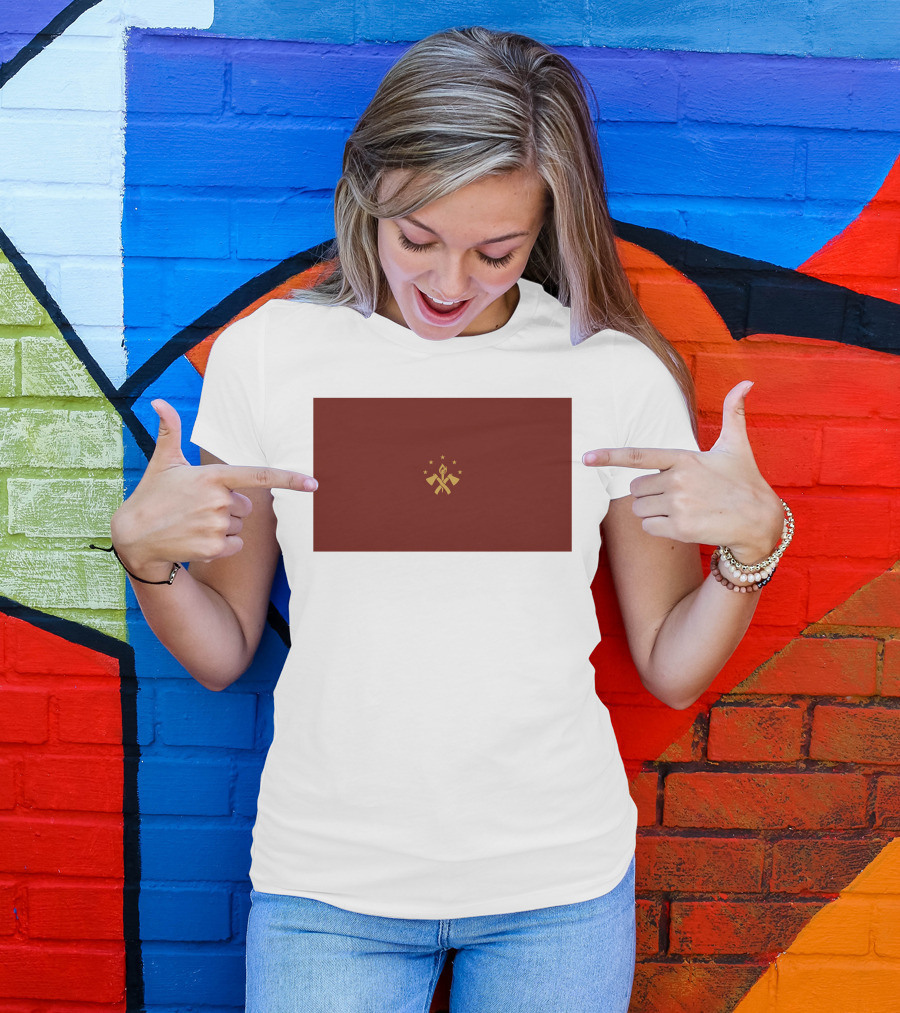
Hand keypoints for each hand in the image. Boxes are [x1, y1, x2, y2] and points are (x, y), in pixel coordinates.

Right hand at [110, 399, 315, 578]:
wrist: (134, 536)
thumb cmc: (153, 495)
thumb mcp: (163, 462)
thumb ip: (171, 431)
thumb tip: (158, 400)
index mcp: (212, 476)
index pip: (259, 476)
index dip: (289, 479)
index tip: (314, 483)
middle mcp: (218, 501)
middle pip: (247, 506)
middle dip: (228, 507)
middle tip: (198, 508)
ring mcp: (217, 526)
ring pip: (240, 526)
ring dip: (224, 526)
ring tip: (194, 523)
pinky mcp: (214, 548)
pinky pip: (235, 545)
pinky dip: (222, 546)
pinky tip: (197, 540)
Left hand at [583, 381, 782, 561]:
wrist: (760, 521)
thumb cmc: (745, 481)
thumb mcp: (737, 445)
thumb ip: (734, 413)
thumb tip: (747, 381)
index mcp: (684, 457)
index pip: (639, 455)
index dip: (609, 456)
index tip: (585, 458)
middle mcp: (678, 480)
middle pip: (635, 488)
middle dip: (649, 493)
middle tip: (678, 495)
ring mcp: (678, 505)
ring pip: (639, 509)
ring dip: (653, 512)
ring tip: (682, 509)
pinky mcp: (680, 528)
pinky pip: (648, 528)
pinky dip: (659, 529)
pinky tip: (683, 525)